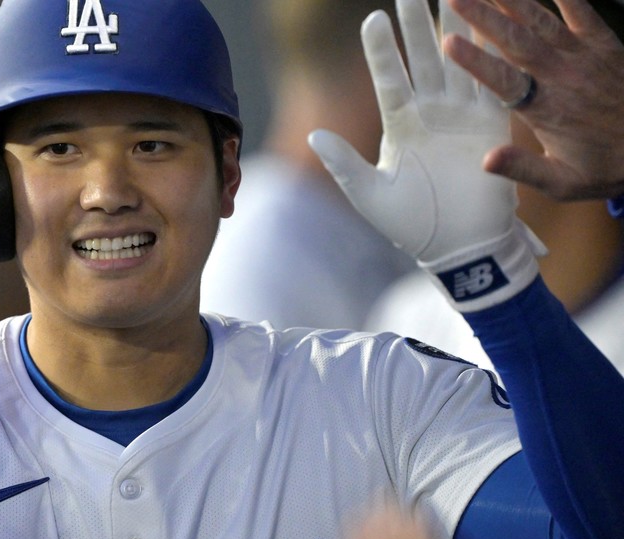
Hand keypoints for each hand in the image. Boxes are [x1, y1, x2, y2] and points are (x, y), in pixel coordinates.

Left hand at [309, 0, 541, 310]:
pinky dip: (490, 59)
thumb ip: (344, 163)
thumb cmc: (412, 226)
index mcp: (401, 125)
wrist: (459, 249)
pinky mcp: (493, 127)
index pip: (389, 78)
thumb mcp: (370, 195)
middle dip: (417, 24)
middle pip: (423, 59)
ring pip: (458, 63)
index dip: (381, 48)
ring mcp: (463, 117)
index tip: (373, 18)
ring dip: (456, 30)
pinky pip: (493, 86)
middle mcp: (431, 114)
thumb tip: (313, 134)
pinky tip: (488, 31)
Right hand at [444, 0, 623, 201]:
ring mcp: (585, 56)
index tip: (450, 42)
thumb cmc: (606, 166)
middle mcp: (563, 76)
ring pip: (542, 21)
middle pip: (517, 41)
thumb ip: (525, 168)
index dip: (476, 61)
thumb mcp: (564, 182)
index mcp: (547, 110)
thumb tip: (487, 160)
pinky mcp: (604, 44)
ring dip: (512, 0)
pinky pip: (582, 12)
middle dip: (484, 17)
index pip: (504, 81)